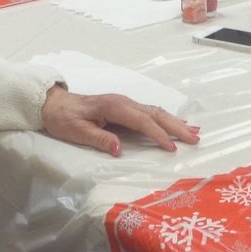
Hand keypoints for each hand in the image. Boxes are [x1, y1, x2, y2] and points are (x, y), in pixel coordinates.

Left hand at [43, 86, 199, 155]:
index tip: (171, 148)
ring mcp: (126, 104)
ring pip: (156, 112)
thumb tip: (119, 149)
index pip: (142, 122)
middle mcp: (124, 102)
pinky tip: (177, 123)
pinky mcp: (126, 108)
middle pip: (156, 114)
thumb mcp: (76, 131)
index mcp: (114, 107)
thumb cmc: (64, 119)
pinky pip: (151, 113)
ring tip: (195, 132)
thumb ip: (98, 138)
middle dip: (177, 126)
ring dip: (176, 122)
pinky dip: (167, 119)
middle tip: (196, 139)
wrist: (54, 104)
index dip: (158, 135)